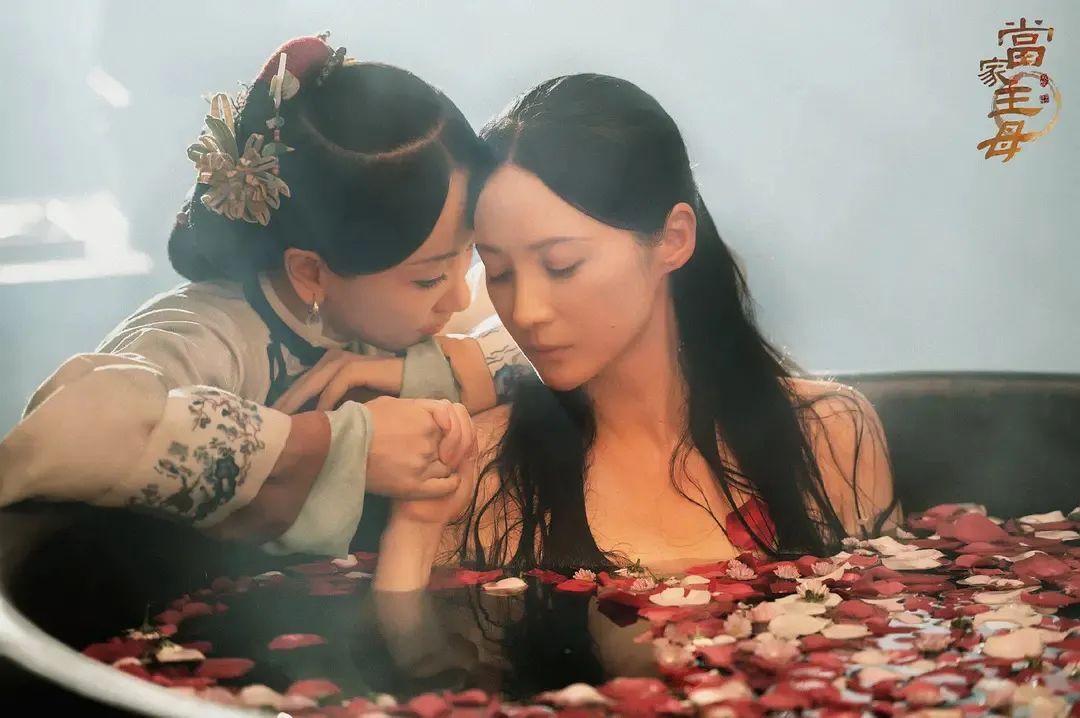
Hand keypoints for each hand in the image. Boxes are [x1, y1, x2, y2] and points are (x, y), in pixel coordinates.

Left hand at [273, 350, 403, 414]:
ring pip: (313, 384)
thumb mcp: (353, 400)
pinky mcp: (355, 368)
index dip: (287, 401)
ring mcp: (343, 362)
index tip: (275, 421)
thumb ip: (333, 404)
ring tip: (287, 422)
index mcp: (329, 365)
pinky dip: (325, 402)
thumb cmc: (383, 393)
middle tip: (272, 424)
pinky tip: (318, 418)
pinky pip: (334, 387)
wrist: (413, 379)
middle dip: (287, 403)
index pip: (301, 384)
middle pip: (302, 383)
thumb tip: (311, 421)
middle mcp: (332, 359)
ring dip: (299, 402)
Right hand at [363, 397, 475, 499]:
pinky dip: (450, 483)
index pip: (453, 422)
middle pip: (451, 446)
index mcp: (426, 419)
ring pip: (448, 467)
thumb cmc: (364, 421)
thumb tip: (439, 412)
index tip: (446, 433)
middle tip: (440, 451)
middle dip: (447, 448)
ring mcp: (423, 465)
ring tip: (433, 465)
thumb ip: (421, 408)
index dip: (452, 429)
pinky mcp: (414, 486)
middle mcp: (429, 441)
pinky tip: (449, 480)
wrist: (341, 445)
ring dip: (444, 466)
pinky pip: (445, 486)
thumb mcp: (394, 403)